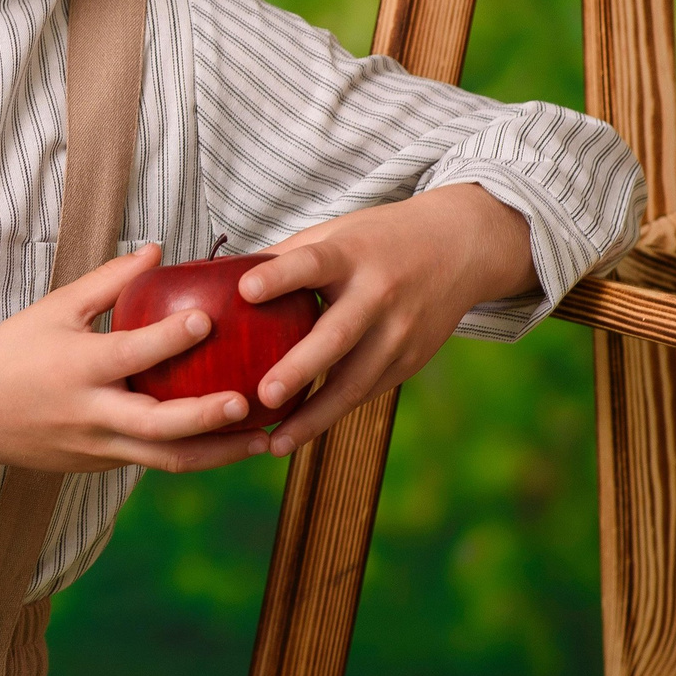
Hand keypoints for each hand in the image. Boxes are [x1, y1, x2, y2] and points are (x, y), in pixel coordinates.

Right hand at [0, 245, 271, 484]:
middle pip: (158, 426)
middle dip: (208, 418)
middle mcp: (91, 413)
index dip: (169, 338)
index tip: (208, 319)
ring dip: (219, 453)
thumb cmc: (11, 353)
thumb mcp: (53, 309)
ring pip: (166, 459)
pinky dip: (194, 454)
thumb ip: (108, 282)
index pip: (130, 354)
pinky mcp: (100, 465)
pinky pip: (153, 461)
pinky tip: (229, 443)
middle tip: (251, 404)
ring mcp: (97, 447)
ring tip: (264, 442)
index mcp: (77, 368)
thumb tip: (158, 250)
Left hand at [237, 184, 535, 457]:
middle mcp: (379, 293)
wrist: (459, 248)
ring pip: (356, 381)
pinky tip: (300, 433)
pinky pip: (366, 392)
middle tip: (264, 395)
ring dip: (315, 415)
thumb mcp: (335, 233)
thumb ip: (284, 258)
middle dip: (301, 367)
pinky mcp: (410, 361)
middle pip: (338, 335)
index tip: (245, 290)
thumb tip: (216, 280)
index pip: (313, 263)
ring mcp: (400, 331)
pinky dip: (333, 414)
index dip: (280, 276)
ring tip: (276, 442)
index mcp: (351, 254)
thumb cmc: (376, 241)